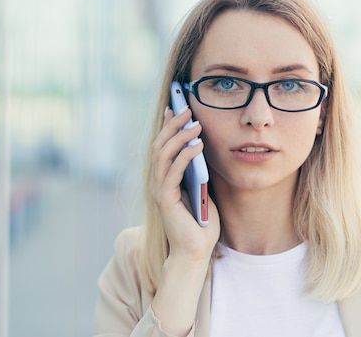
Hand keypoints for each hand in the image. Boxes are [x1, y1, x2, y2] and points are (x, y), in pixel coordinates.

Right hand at [150, 106, 219, 263]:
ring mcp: (159, 191)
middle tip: (185, 108)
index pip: (162, 146)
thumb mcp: (202, 190)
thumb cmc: (201, 223)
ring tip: (195, 123)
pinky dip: (185, 155)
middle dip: (172, 124)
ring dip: (179, 136)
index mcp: (164, 179)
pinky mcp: (165, 200)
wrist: (195, 253)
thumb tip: (203, 148)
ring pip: (163, 155)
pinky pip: (173, 171)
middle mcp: (157, 183)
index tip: (175, 106)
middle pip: (160, 145)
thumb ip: (198, 172)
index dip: (167, 126)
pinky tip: (198, 145)